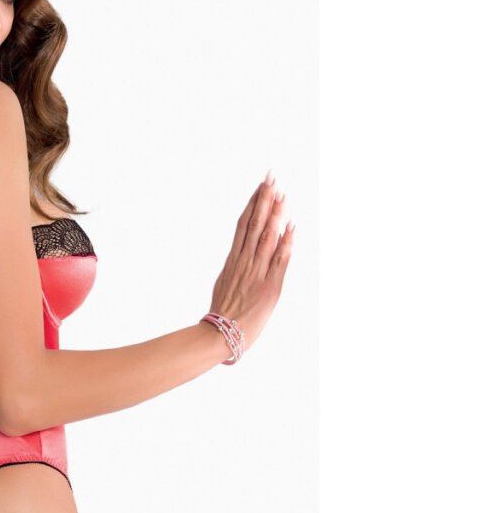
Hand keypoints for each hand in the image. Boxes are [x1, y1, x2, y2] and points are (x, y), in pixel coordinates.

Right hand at [209, 172, 294, 355]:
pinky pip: (279, 260)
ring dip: (275, 213)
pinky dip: (286, 242)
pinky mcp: (270, 287)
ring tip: (282, 192)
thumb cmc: (223, 315)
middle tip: (271, 177)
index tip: (260, 186)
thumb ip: (235, 267)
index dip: (253, 203)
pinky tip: (291, 225)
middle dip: (264, 199)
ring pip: (267, 236)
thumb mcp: (224, 284)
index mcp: (233, 260)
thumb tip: (239, 255)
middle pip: (255, 224)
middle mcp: (245, 262)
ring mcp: (257, 273)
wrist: (220, 335)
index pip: (244, 225)